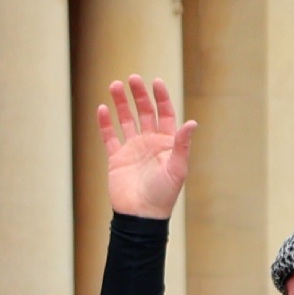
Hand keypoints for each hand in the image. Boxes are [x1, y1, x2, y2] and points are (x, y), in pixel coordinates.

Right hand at [97, 74, 195, 220]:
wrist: (141, 215)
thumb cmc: (163, 194)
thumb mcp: (177, 169)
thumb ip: (181, 145)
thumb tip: (191, 122)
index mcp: (167, 142)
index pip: (164, 113)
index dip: (160, 97)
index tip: (155, 82)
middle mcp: (150, 142)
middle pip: (144, 112)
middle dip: (138, 95)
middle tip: (131, 79)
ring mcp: (132, 149)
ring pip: (125, 120)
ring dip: (120, 104)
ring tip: (114, 86)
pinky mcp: (116, 159)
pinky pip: (109, 137)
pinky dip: (105, 124)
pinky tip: (102, 109)